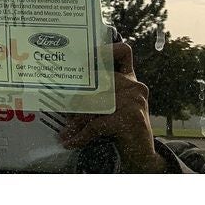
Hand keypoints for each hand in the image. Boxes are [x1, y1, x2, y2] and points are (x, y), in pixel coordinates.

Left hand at [60, 41, 167, 172]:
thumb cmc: (121, 128)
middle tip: (62, 110)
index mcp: (128, 78)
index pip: (123, 51)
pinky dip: (81, 134)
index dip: (106, 49)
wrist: (142, 156)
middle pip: (96, 82)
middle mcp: (134, 85)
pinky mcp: (131, 117)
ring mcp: (134, 99)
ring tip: (64, 132)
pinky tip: (71, 141)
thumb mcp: (110, 106)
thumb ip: (96, 94)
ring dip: (76, 121)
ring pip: (93, 104)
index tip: (86, 56)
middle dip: (77, 99)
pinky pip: (97, 123)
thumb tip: (62, 92)